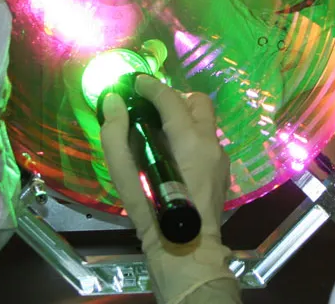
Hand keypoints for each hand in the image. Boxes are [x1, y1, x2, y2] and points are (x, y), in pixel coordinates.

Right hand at [100, 75, 236, 303]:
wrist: (187, 253)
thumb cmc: (153, 215)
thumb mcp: (125, 177)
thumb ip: (115, 136)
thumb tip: (112, 102)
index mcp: (190, 141)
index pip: (170, 98)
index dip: (150, 86)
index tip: (134, 82)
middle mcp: (210, 143)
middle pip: (197, 101)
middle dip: (174, 97)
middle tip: (150, 107)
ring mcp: (220, 157)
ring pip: (204, 121)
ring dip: (182, 117)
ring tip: (158, 129)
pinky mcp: (221, 171)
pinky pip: (205, 140)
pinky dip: (189, 135)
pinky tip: (170, 153)